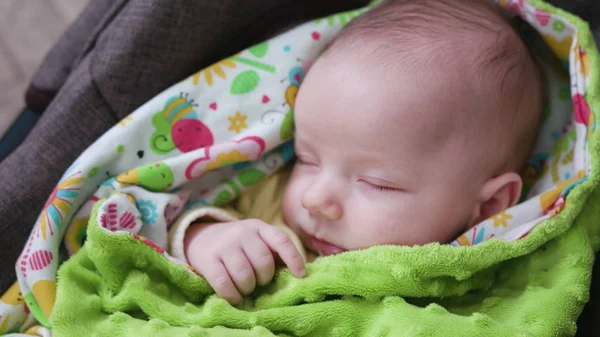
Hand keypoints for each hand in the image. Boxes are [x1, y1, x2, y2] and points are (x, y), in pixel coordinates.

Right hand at [184, 219, 305, 304]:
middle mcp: (243, 233)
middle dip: (264, 278)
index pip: (282, 240)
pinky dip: (232, 295)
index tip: (300, 275)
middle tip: (258, 281)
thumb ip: (274, 253)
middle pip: (263, 263)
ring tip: (245, 288)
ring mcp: (224, 245)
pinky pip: (224, 283)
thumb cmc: (238, 246)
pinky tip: (234, 296)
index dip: (293, 258)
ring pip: (245, 275)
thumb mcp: (257, 241)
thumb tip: (298, 274)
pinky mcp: (208, 260)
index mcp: (259, 228)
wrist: (200, 238)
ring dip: (248, 288)